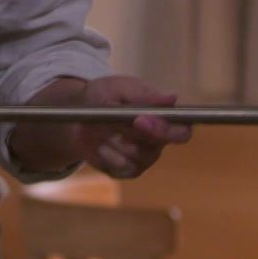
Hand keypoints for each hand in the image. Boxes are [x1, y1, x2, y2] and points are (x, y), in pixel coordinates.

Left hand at [57, 75, 192, 178]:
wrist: (76, 115)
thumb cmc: (103, 95)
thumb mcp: (118, 87)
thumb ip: (144, 94)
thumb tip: (172, 97)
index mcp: (163, 118)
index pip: (181, 131)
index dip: (165, 130)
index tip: (140, 120)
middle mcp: (158, 141)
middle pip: (156, 147)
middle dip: (132, 136)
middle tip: (113, 124)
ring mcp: (143, 159)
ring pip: (134, 157)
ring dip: (112, 141)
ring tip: (99, 127)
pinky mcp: (126, 171)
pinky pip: (120, 168)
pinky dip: (105, 155)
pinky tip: (99, 144)